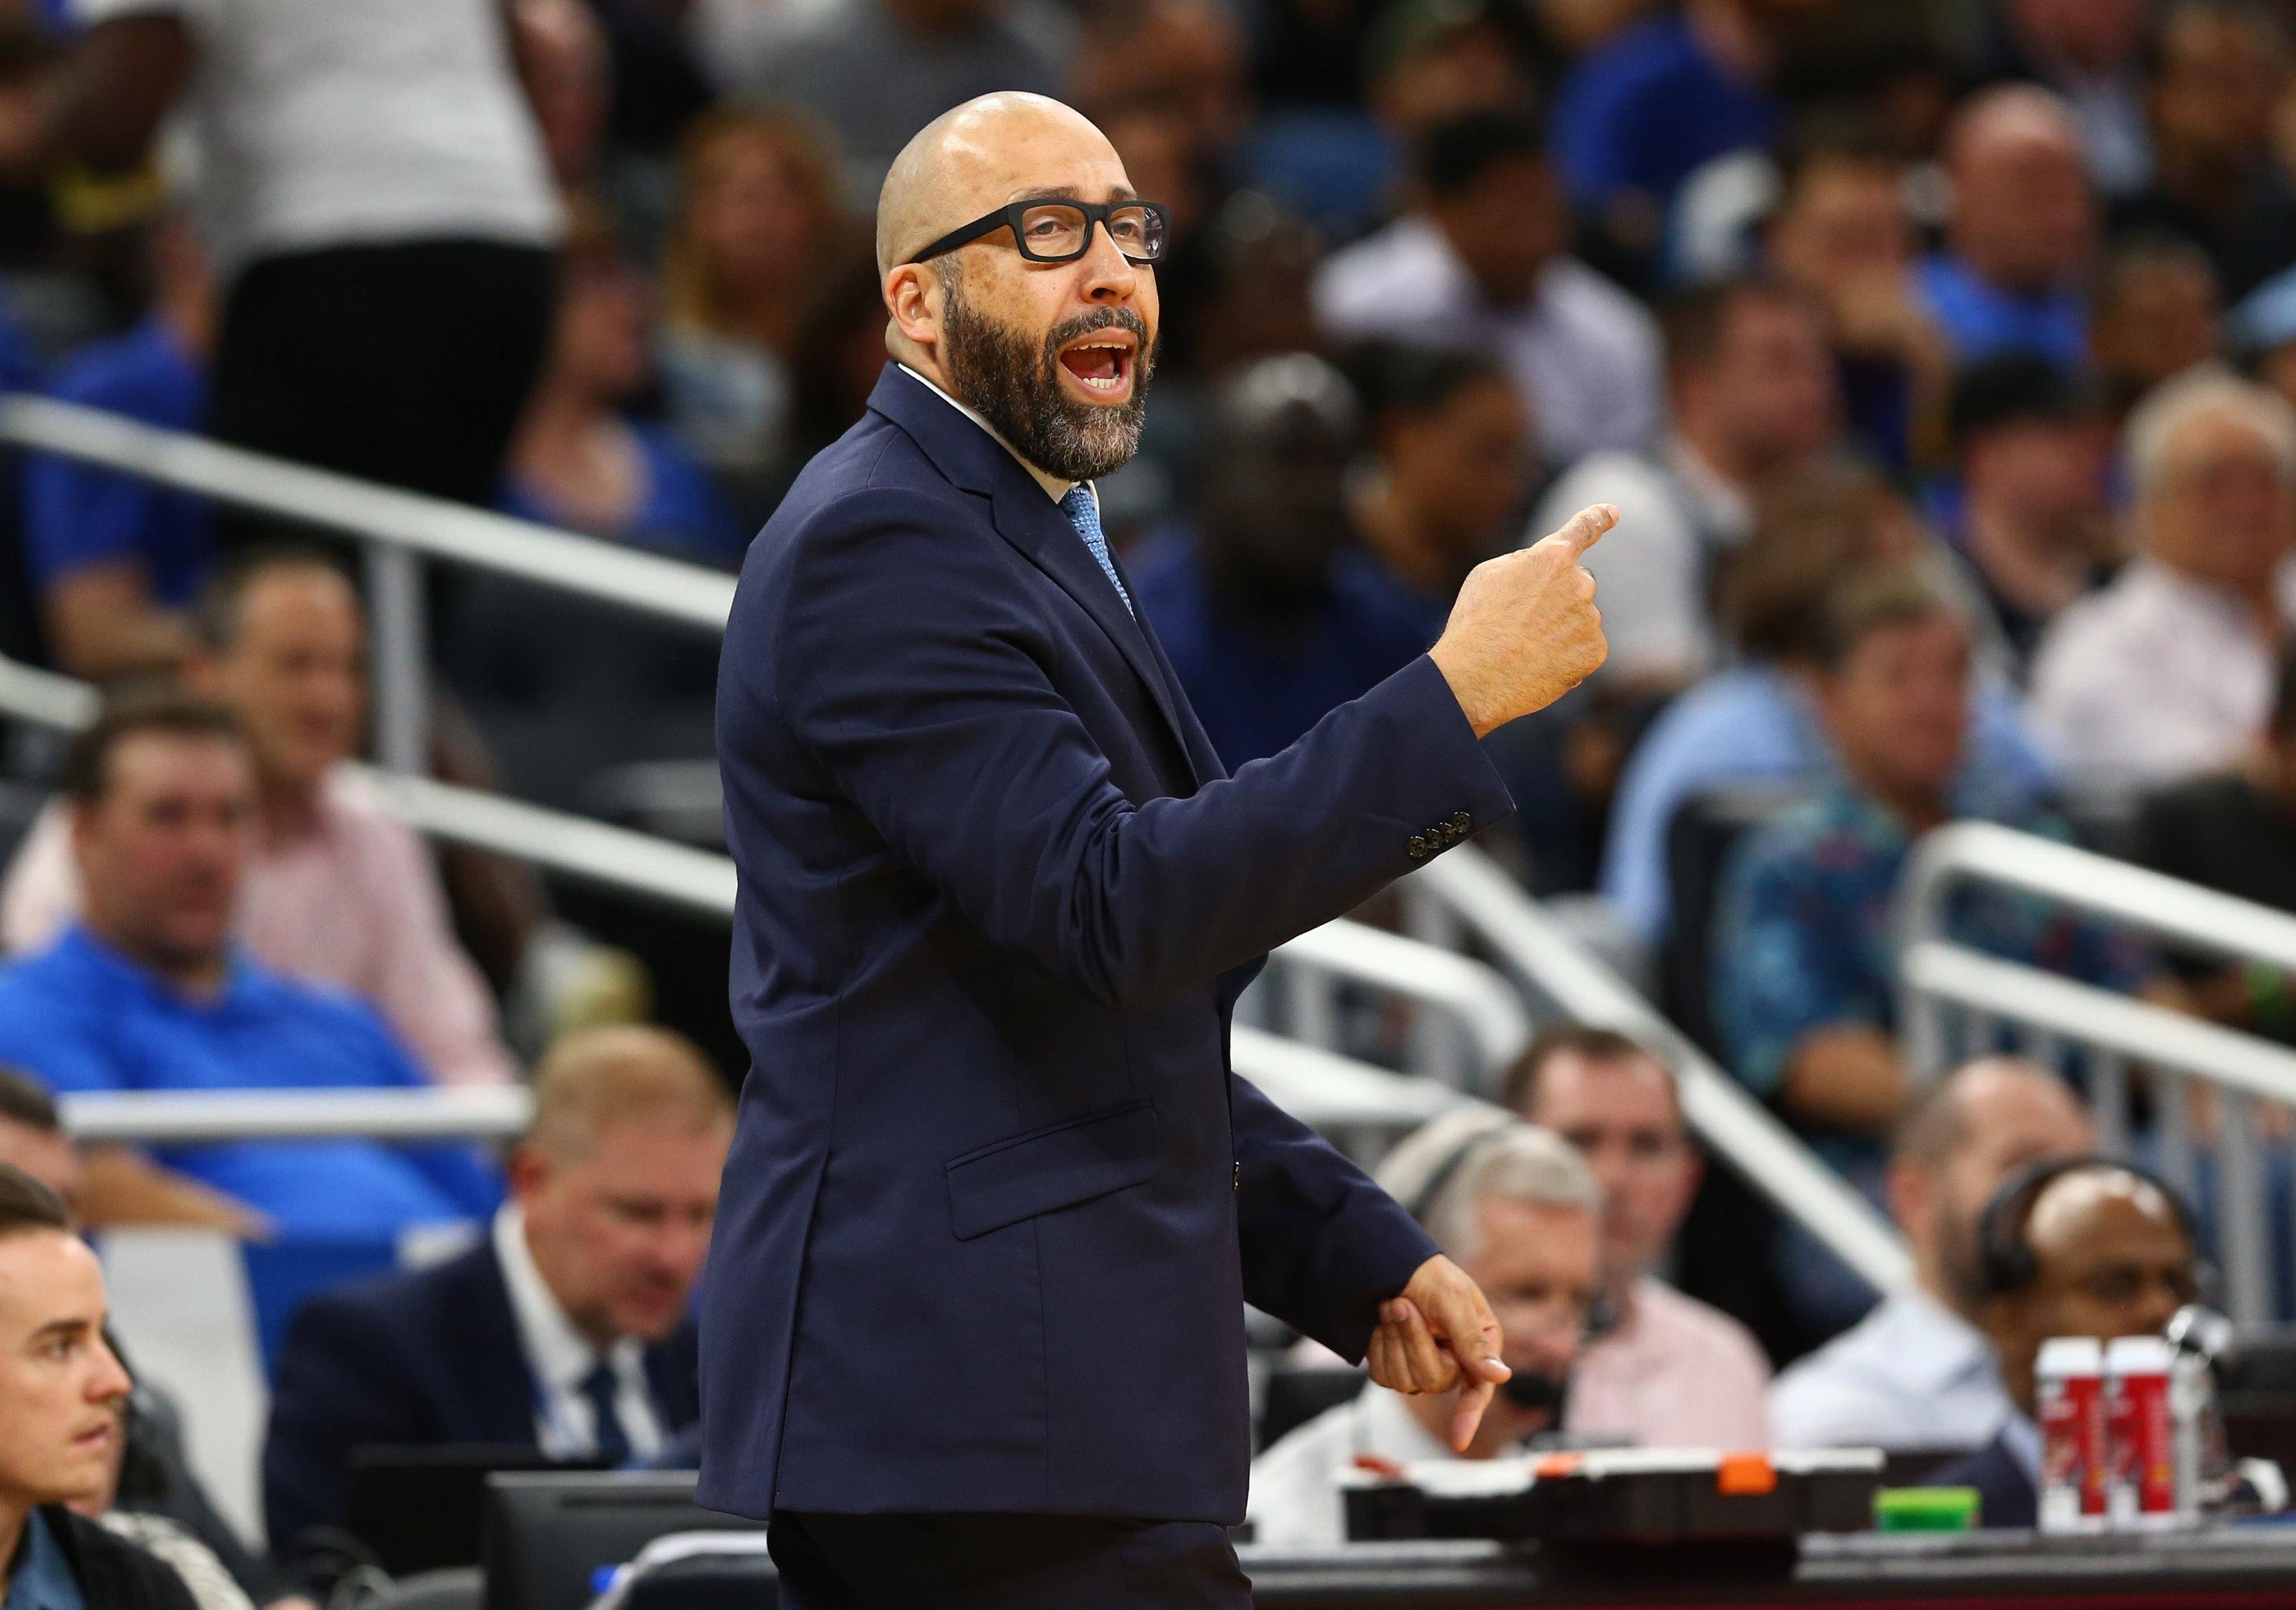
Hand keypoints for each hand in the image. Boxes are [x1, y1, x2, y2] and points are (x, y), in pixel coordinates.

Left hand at [1367, 1254, 1509, 1451]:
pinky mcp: (1395, 1368)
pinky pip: (1384, 1374)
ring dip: (1393, 1338)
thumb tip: (1501, 1376)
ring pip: (1404, 1379)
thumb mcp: (1454, 1300)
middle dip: (1412, 1339)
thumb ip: (1472, 1341)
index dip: (1469, 1416)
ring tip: (1391, 1305)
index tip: (1460, 1442)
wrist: (1389, 1264)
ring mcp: (1422, 1368)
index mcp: (1479, 1347)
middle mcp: (1454, 1363)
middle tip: (1401, 1304)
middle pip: (1432, 1380)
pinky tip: (1380, 1324)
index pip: (1479, 1391)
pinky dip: (1379, 1346)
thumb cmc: (1429, 1276)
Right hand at [1429, 505, 1613, 737]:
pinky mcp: (1596, 651)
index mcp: (1552, 556)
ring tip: (1525, 648)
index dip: (1598, 518)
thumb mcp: (1486, 576)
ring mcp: (1591, 618)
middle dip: (1557, 598)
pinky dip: (1567, 656)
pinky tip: (1540, 665)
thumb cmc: (1474, 624)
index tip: (1612, 512)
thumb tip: (1540, 568)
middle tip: (1521, 622)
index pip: (1583, 529)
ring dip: (1560, 629)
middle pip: (1577, 583)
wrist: (1477, 679)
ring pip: (1580, 618)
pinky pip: (1584, 647)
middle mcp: (1580, 582)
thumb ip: (1523, 563)